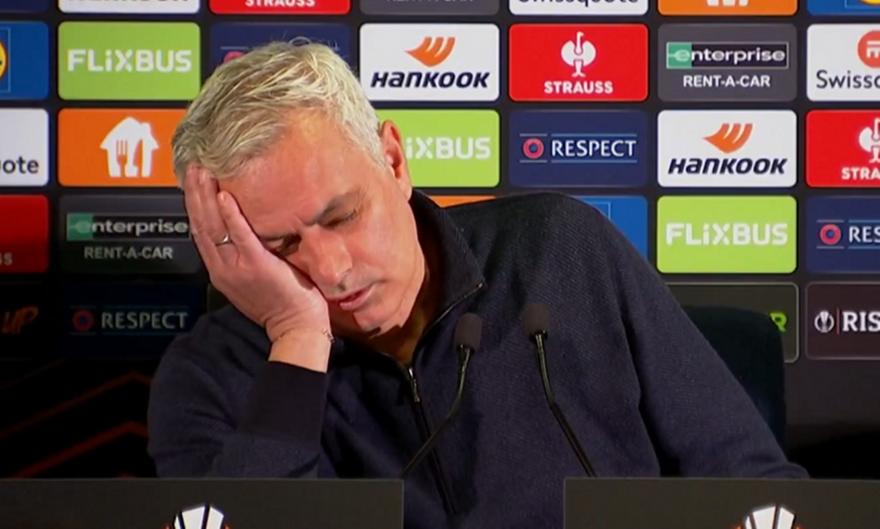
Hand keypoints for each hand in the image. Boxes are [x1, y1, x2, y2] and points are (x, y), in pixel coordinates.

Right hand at [183, 166, 330, 345]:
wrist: (295, 328)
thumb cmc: (283, 303)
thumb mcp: (253, 279)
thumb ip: (245, 258)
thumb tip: (247, 233)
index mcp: (220, 271)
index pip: (201, 233)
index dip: (194, 205)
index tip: (192, 181)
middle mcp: (222, 268)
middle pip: (201, 225)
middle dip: (194, 194)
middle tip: (192, 166)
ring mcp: (237, 267)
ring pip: (213, 227)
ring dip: (205, 196)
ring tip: (201, 172)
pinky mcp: (256, 265)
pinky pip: (240, 236)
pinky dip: (230, 215)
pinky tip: (223, 196)